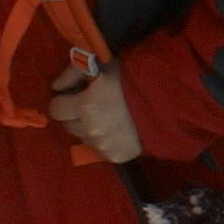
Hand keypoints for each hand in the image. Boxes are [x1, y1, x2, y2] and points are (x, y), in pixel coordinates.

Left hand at [47, 48, 144, 165]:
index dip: (62, 101)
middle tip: (90, 104)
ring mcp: (104, 146)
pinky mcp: (116, 157)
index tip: (72, 96)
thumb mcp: (101, 66)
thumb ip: (73, 73)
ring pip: (84, 138)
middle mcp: (91, 130)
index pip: (56, 109)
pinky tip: (118, 129)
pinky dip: (105, 140)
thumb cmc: (132, 78)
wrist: (168, 101)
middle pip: (68, 125)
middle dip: (74, 115)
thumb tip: (55, 87)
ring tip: (107, 116)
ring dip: (89, 128)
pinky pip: (101, 150)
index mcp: (85, 106)